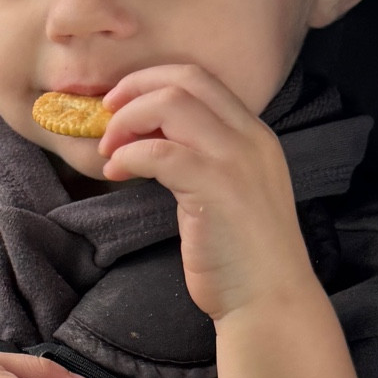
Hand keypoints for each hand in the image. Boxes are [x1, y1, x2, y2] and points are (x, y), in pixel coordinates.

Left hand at [100, 64, 312, 320]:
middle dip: (135, 89)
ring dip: (127, 121)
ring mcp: (235, 160)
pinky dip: (128, 156)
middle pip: (184, 79)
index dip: (153, 80)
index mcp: (254, 135)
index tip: (123, 103)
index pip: (200, 79)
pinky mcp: (215, 188)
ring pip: (170, 104)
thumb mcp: (230, 191)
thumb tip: (149, 139)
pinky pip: (158, 152)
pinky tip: (117, 174)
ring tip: (110, 151)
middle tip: (107, 116)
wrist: (270, 299)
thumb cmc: (243, 255)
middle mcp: (250, 138)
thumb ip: (202, 159)